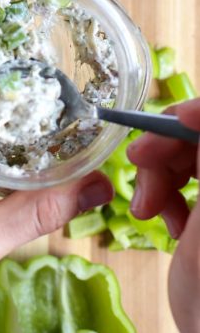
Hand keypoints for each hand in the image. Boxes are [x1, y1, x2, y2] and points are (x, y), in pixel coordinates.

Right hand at [128, 100, 199, 332]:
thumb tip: (196, 113)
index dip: (193, 114)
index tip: (161, 124)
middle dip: (167, 150)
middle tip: (138, 174)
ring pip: (193, 157)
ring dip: (162, 175)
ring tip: (146, 210)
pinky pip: (191, 182)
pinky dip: (169, 193)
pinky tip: (162, 219)